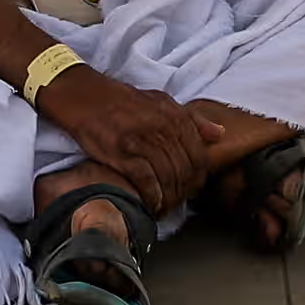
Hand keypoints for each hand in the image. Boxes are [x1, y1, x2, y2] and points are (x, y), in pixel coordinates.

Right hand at [38, 66, 211, 210]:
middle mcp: (163, 128)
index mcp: (176, 116)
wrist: (85, 96)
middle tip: (178, 203)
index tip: (192, 190)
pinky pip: (146, 181)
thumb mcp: (162, 101)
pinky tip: (151, 205)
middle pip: (186, 170)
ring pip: (168, 178)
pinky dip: (152, 197)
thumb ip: (193, 119)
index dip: (199, 178)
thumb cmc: (124, 101)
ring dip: (168, 199)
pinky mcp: (122, 152)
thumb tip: (219, 134)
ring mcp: (143, 140)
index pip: (200, 156)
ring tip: (165, 209)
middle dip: (184, 192)